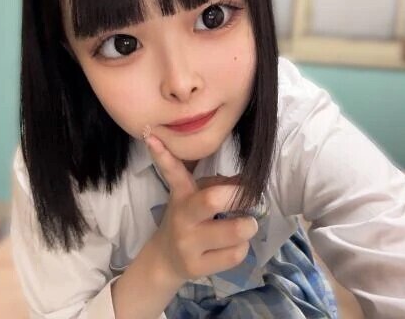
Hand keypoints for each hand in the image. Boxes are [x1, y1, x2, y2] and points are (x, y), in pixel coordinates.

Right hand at [144, 135, 257, 283]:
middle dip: (239, 197)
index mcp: (182, 195)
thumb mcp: (196, 198)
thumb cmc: (190, 220)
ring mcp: (188, 244)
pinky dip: (243, 248)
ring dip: (248, 227)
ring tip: (245, 226)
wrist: (166, 259)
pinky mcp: (196, 267)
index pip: (172, 172)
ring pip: (235, 232)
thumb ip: (219, 186)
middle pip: (212, 200)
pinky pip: (235, 255)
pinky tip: (234, 246)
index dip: (163, 155)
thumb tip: (247, 181)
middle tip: (251, 200)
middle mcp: (182, 217)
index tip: (153, 137)